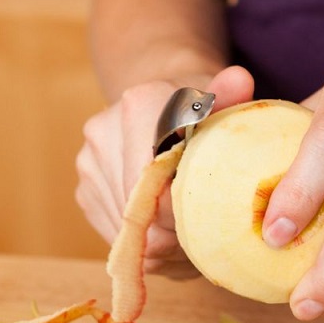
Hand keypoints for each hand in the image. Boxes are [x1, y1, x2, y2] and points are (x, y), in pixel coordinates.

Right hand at [76, 65, 254, 272]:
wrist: (163, 105)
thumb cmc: (202, 111)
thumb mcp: (223, 102)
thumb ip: (232, 96)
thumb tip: (239, 80)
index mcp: (139, 106)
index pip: (161, 185)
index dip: (189, 214)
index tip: (214, 221)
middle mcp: (103, 133)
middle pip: (143, 215)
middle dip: (176, 233)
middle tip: (208, 232)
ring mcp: (89, 164)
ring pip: (129, 232)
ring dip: (162, 242)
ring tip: (189, 228)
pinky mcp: (85, 190)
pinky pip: (116, 235)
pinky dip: (145, 242)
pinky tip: (166, 228)